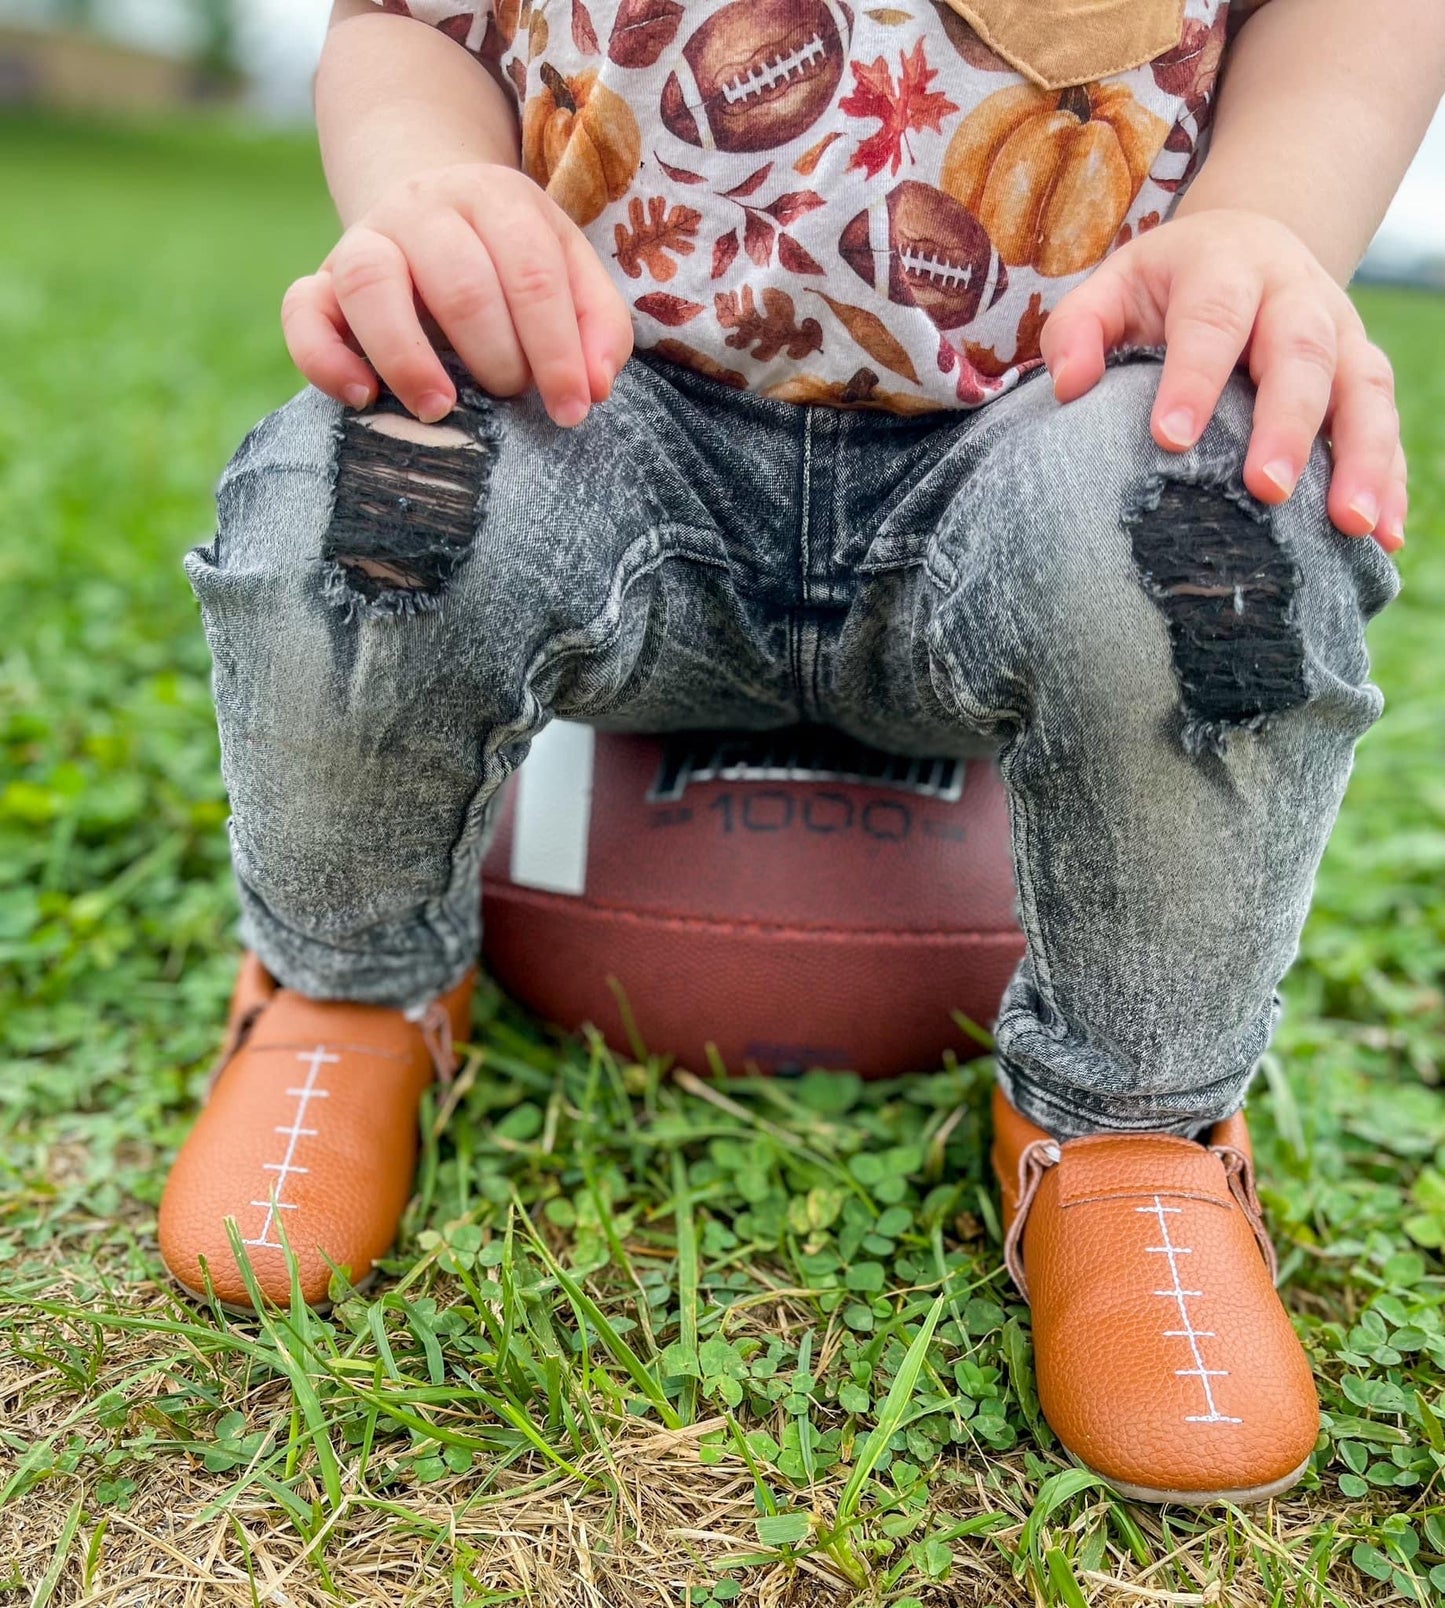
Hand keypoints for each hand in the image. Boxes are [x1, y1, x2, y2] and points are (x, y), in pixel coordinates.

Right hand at [281, 163, 633, 427]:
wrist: (433, 208)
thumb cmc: (514, 260)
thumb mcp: (570, 272)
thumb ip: (598, 326)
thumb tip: (595, 388)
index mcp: (497, 199)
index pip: (532, 275)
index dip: (557, 351)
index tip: (572, 410)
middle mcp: (425, 208)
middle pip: (460, 284)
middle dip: (496, 357)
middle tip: (512, 397)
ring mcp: (366, 238)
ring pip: (371, 284)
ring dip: (408, 357)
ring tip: (441, 408)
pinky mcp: (321, 278)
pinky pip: (302, 309)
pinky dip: (325, 358)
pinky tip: (363, 397)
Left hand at [1039, 209, 1404, 551]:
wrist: (1248, 241)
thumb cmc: (1166, 284)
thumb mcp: (1114, 285)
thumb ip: (1079, 328)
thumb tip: (1069, 387)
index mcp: (1225, 267)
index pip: (1211, 320)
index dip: (1194, 378)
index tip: (1171, 439)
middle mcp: (1295, 294)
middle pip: (1301, 354)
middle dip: (1287, 425)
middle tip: (1266, 489)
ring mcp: (1341, 331)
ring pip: (1362, 388)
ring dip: (1360, 457)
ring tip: (1348, 525)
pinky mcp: (1364, 370)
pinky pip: (1387, 422)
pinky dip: (1389, 478)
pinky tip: (1383, 535)